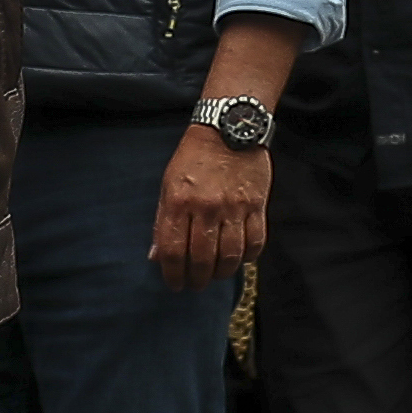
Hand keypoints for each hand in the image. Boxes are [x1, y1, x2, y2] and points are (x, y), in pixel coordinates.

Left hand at [151, 126, 270, 286]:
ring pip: (229, 256)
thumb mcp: (168, 184)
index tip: (175, 284)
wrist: (229, 127)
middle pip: (201, 259)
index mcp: (179, 202)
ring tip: (216, 276)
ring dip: (221, 273)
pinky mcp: (256, 205)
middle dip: (196, 279)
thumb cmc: (194, 157)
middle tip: (195, 285)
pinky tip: (239, 259)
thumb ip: (162, 221)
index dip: (172, 275)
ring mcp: (233, 207)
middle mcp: (205, 207)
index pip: (172, 251)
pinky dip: (247, 257)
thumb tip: (155, 256)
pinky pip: (255, 242)